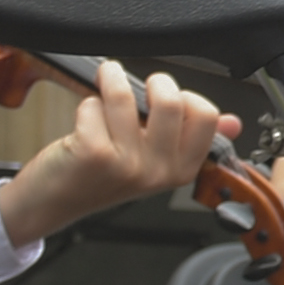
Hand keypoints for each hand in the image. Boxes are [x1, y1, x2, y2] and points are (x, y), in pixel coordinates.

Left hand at [0, 60, 237, 246]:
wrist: (52, 203)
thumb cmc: (98, 179)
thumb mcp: (153, 161)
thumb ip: (191, 139)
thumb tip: (232, 122)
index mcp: (180, 170)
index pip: (207, 115)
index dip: (185, 95)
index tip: (166, 98)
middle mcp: (157, 171)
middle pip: (173, 100)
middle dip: (154, 81)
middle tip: (137, 87)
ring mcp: (126, 165)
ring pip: (127, 96)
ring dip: (111, 82)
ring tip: (105, 88)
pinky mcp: (94, 154)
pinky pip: (95, 104)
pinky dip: (86, 104)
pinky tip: (85, 122)